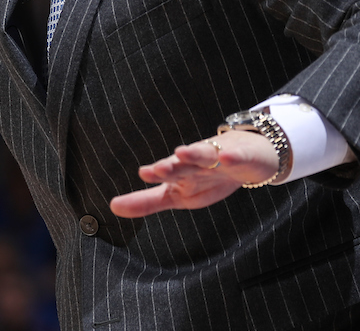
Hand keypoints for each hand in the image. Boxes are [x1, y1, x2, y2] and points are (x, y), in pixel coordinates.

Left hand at [108, 130, 279, 217]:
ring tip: (181, 152)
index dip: (156, 173)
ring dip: (193, 153)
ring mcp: (219, 158)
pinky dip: (232, 156)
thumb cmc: (208, 178)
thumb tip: (112, 207)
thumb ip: (146, 201)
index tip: (143, 173)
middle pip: (182, 163)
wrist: (248, 157)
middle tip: (158, 169)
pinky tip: (226, 157)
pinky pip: (237, 156)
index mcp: (181, 173)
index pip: (166, 173)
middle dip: (170, 165)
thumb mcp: (177, 195)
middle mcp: (196, 162)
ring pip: (205, 154)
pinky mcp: (242, 157)